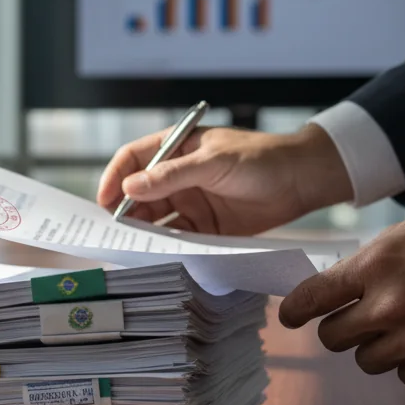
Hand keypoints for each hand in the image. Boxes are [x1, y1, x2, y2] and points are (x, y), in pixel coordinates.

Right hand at [96, 123, 352, 234]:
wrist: (302, 180)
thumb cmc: (260, 158)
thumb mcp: (213, 162)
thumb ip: (172, 176)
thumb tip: (130, 188)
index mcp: (175, 148)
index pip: (132, 160)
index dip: (114, 178)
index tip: (103, 203)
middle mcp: (177, 176)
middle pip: (139, 194)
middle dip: (125, 212)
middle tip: (115, 234)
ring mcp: (191, 202)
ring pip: (156, 219)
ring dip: (145, 232)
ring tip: (136, 247)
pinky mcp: (206, 227)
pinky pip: (179, 237)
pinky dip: (169, 246)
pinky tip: (163, 255)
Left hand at [278, 195, 404, 385]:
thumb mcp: (403, 237)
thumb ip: (364, 269)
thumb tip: (330, 295)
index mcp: (376, 266)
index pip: (313, 299)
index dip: (297, 311)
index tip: (292, 316)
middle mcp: (392, 306)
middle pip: (334, 337)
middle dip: (342, 327)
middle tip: (359, 316)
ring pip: (367, 361)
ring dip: (377, 346)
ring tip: (404, 324)